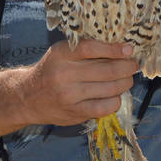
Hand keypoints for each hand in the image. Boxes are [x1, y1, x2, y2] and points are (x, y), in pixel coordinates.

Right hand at [24, 40, 138, 125]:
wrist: (27, 97)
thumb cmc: (51, 70)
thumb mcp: (61, 53)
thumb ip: (84, 49)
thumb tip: (120, 47)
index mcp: (61, 54)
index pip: (91, 49)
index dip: (114, 49)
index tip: (129, 49)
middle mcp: (64, 74)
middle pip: (107, 70)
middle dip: (127, 67)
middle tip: (133, 65)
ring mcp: (70, 96)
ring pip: (110, 88)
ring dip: (125, 83)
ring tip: (127, 79)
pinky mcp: (75, 113)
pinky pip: (105, 107)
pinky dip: (115, 100)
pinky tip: (114, 95)